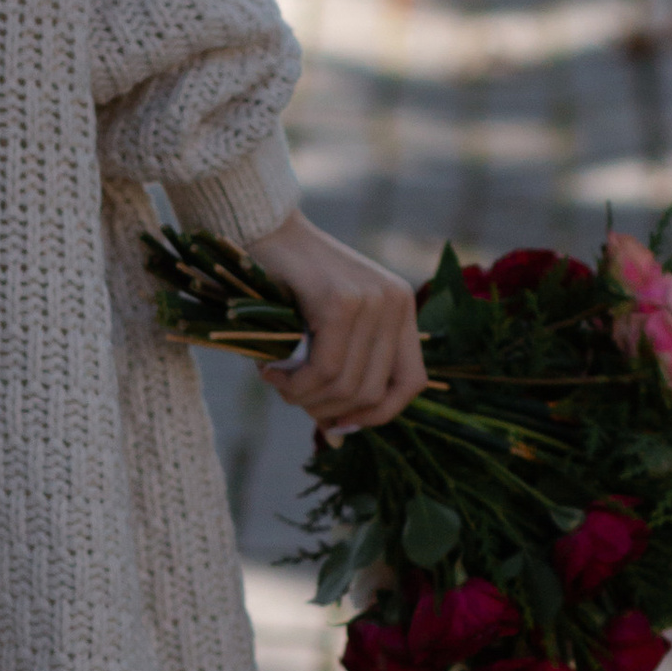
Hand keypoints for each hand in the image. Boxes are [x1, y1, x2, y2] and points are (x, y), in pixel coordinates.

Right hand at [242, 208, 426, 437]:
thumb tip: (338, 442)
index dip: (379, 414)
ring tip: (276, 382)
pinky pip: (324, 369)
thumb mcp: (324, 332)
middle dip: (328, 411)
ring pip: (346, 386)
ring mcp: (371, 300)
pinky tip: (270, 371)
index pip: (412, 382)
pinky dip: (294, 384)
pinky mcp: (340, 302)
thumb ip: (339, 377)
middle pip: (373, 392)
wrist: (259, 228)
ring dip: (304, 399)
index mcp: (401, 308)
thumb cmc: (286, 283)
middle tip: (291, 397)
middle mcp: (395, 302)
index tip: (339, 423)